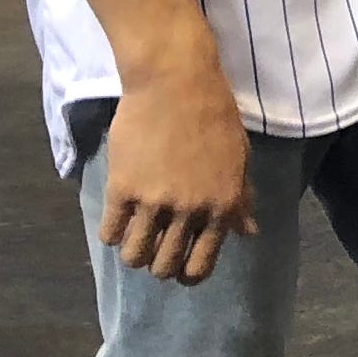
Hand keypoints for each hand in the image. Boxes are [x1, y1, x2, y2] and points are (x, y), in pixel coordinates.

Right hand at [98, 61, 254, 285]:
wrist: (175, 82)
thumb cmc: (214, 115)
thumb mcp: (239, 158)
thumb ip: (240, 199)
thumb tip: (248, 233)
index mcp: (222, 207)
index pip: (201, 265)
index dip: (188, 274)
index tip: (179, 269)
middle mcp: (190, 211)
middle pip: (164, 267)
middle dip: (158, 266)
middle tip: (153, 249)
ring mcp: (154, 202)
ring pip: (134, 256)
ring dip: (133, 253)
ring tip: (133, 237)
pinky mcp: (122, 188)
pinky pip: (110, 232)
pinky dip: (110, 234)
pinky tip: (117, 220)